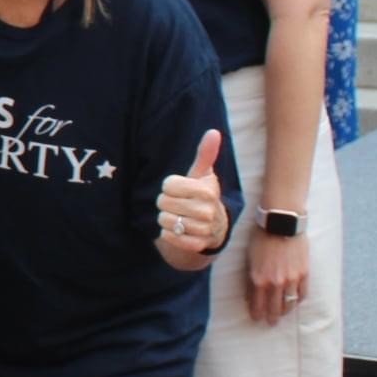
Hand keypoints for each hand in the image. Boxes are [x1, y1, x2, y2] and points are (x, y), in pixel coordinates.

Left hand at [155, 129, 228, 254]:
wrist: (213, 227)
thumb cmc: (202, 195)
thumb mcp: (203, 175)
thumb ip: (205, 154)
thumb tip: (213, 132)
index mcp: (207, 191)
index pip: (167, 185)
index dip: (169, 187)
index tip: (180, 189)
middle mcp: (207, 210)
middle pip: (163, 202)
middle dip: (166, 202)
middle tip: (178, 204)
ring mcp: (202, 229)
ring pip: (163, 220)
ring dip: (166, 218)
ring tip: (179, 216)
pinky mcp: (195, 245)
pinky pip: (168, 236)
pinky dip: (168, 233)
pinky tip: (179, 229)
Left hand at [247, 229, 309, 325]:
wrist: (281, 224)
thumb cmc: (261, 238)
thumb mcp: (250, 260)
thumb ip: (251, 279)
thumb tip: (251, 295)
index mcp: (259, 279)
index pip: (258, 305)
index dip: (257, 314)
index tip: (257, 318)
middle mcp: (275, 283)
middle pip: (275, 308)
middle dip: (272, 317)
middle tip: (271, 322)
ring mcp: (291, 279)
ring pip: (290, 304)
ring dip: (286, 311)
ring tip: (283, 313)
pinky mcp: (304, 273)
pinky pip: (302, 293)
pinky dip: (298, 300)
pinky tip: (295, 301)